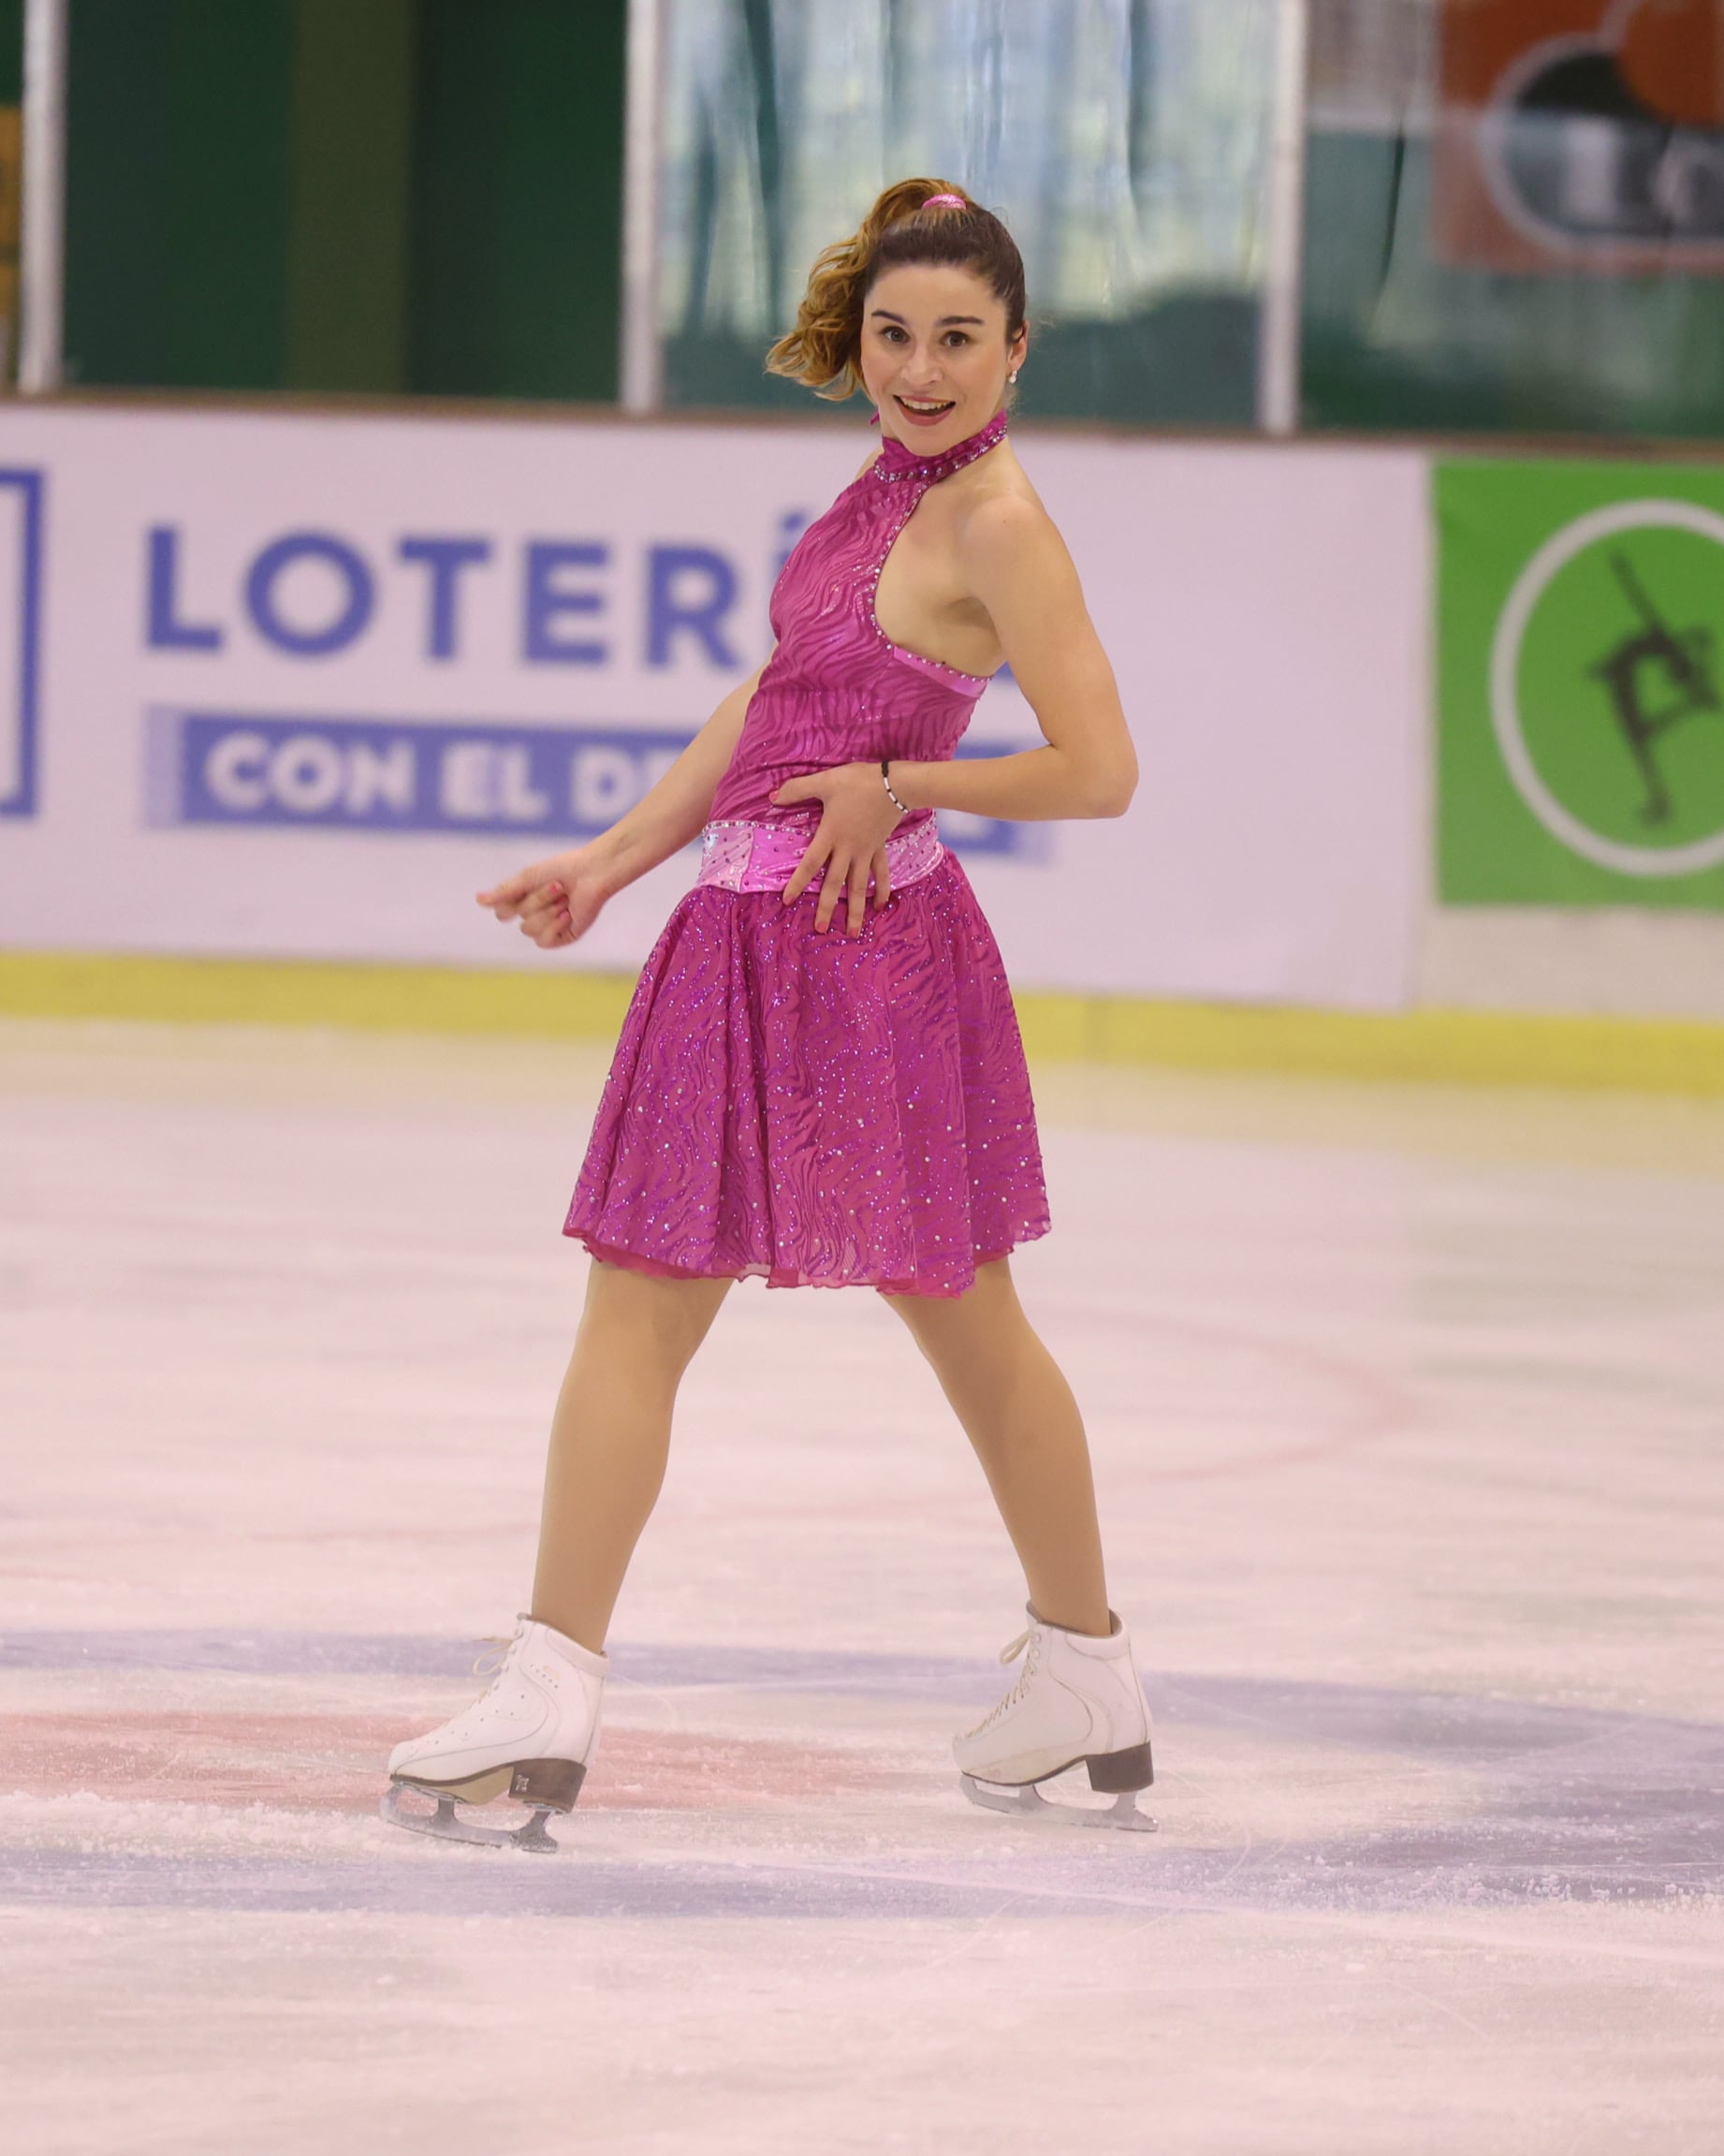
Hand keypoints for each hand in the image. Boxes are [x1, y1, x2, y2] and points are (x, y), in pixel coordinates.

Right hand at [476, 845, 610, 950]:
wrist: (594, 872)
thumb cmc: (563, 869)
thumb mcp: (528, 878)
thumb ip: (504, 891)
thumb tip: (478, 900)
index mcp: (524, 901)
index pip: (502, 913)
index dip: (510, 901)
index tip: (525, 885)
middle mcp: (535, 916)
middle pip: (519, 918)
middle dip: (538, 899)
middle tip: (559, 886)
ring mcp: (550, 927)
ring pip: (530, 930)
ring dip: (548, 911)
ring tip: (566, 898)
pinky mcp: (564, 936)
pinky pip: (545, 941)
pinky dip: (554, 926)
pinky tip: (567, 914)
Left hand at [772, 762, 903, 935]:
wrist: (895, 784)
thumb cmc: (858, 781)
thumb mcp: (825, 781)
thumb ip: (797, 789)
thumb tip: (772, 797)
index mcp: (831, 835)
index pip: (810, 863)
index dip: (798, 882)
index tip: (788, 901)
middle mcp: (848, 849)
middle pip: (834, 883)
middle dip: (827, 907)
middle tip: (821, 930)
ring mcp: (866, 852)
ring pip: (859, 886)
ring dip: (856, 910)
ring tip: (853, 932)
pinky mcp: (880, 848)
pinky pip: (880, 874)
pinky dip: (881, 890)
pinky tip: (879, 906)